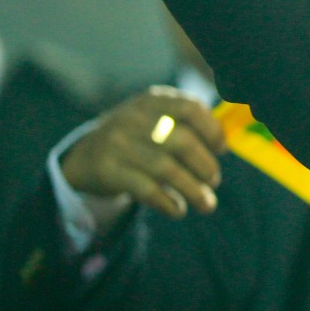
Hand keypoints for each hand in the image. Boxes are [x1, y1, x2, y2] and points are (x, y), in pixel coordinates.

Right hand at [61, 86, 226, 230]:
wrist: (85, 156)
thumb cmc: (137, 140)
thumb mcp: (156, 121)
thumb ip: (187, 128)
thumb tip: (225, 147)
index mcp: (153, 101)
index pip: (191, 108)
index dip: (212, 130)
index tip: (222, 150)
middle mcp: (134, 118)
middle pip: (182, 142)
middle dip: (205, 166)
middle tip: (214, 181)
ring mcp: (118, 143)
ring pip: (166, 169)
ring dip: (193, 190)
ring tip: (207, 204)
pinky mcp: (107, 170)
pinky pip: (146, 189)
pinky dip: (168, 203)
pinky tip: (178, 210)